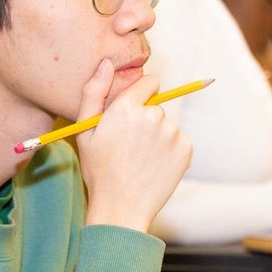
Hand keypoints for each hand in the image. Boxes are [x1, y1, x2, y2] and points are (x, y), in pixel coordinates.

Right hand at [77, 60, 191, 230]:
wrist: (121, 208)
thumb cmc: (98, 170)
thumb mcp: (85, 130)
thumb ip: (93, 92)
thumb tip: (106, 63)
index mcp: (127, 107)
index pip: (150, 82)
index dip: (141, 96)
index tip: (133, 114)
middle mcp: (153, 115)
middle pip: (156, 107)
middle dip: (145, 120)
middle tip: (129, 147)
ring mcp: (172, 132)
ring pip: (167, 126)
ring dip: (157, 137)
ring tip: (140, 160)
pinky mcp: (186, 149)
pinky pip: (179, 141)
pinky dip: (170, 151)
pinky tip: (154, 166)